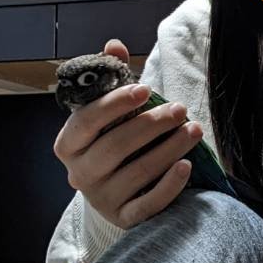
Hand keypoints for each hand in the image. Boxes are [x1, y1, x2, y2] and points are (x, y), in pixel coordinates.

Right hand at [53, 38, 203, 227]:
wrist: (119, 192)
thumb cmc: (114, 141)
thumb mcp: (109, 112)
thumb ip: (110, 79)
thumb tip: (114, 44)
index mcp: (69, 144)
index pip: (87, 121)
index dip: (115, 104)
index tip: (145, 89)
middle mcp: (79, 174)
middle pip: (115, 146)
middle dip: (152, 124)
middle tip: (180, 108)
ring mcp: (101, 199)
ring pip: (137, 172)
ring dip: (169, 149)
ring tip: (194, 129)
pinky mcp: (124, 218)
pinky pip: (147, 204)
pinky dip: (169, 186)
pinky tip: (186, 165)